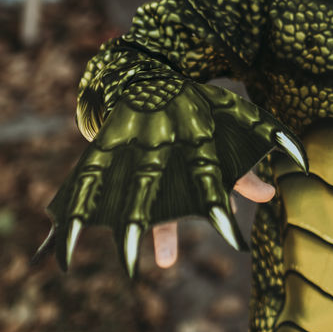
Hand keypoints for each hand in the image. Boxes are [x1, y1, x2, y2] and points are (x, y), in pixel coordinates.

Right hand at [35, 82, 305, 276]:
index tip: (230, 231)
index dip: (220, 200)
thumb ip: (245, 166)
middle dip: (162, 225)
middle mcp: (162, 139)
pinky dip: (74, 211)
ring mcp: (131, 141)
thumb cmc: (196, 105)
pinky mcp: (105, 144)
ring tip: (122, 261)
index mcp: (198, 133)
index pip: (211, 172)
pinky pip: (88, 179)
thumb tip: (271, 197)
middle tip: (164, 264)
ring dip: (123, 225)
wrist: (150, 68)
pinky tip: (61, 243)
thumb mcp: (227, 126)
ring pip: (125, 187)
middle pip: (162, 186)